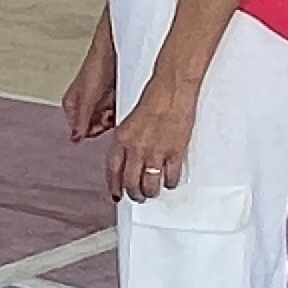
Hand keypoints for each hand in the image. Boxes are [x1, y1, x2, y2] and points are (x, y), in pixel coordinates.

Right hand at [60, 22, 119, 143]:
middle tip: (110, 111)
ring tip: (117, 102)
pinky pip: (118, 113)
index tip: (101, 123)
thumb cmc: (97, 65)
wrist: (114, 49)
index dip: (92, 130)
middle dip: (104, 123)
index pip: (81, 131)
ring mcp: (99, 102)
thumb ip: (81, 118)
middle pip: (95, 127)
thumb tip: (76, 137)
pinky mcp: (113, 99)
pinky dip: (122, 110)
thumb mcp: (86, 96)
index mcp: (72, 105)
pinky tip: (124, 101)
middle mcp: (85, 105)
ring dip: (114, 116)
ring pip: (108, 121)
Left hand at [108, 79, 197, 200]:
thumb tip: (126, 160)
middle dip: (134, 194)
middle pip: (131, 183)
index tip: (117, 194)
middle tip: (138, 196)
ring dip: (151, 192)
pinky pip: (170, 177)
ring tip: (152, 192)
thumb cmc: (153, 101)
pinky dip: (169, 183)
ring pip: (149, 185)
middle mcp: (136, 148)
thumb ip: (126, 142)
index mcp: (122, 140)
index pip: (113, 171)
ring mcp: (155, 152)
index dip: (114, 187)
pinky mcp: (174, 153)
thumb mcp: (129, 122)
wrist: (171, 91)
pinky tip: (169, 181)